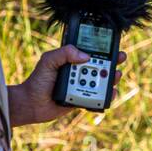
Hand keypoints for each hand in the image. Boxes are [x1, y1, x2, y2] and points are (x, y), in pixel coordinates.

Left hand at [11, 45, 127, 124]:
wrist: (31, 104)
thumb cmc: (37, 81)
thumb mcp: (48, 61)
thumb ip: (64, 53)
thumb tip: (85, 56)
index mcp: (72, 60)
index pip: (90, 52)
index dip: (103, 49)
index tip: (113, 46)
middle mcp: (79, 72)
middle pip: (101, 66)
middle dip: (113, 62)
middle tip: (120, 58)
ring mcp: (82, 85)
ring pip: (102, 81)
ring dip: (111, 78)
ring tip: (115, 75)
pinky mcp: (82, 99)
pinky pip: (98, 97)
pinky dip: (106, 96)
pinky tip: (110, 93)